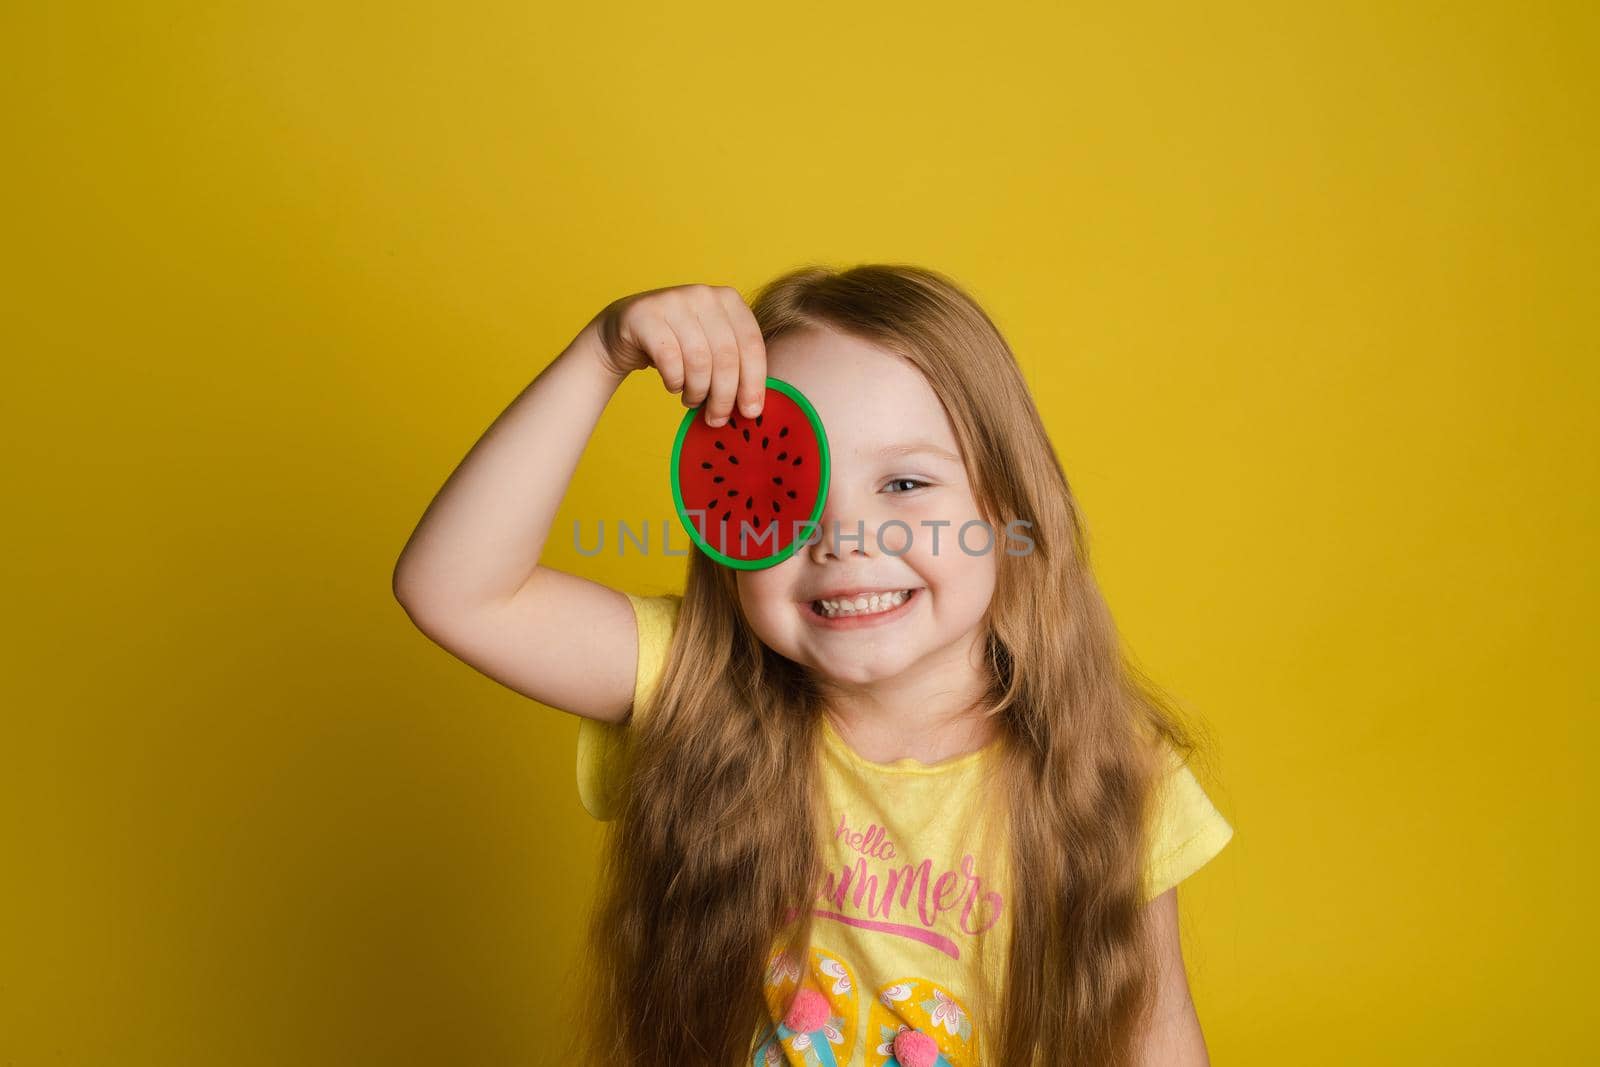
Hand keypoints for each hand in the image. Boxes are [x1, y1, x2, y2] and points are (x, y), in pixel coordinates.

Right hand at [587, 283, 766, 425]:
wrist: (626, 331)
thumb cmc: (678, 345)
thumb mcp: (712, 347)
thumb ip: (736, 365)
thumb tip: (755, 408)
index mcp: (729, 299)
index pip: (751, 345)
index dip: (754, 382)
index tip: (751, 413)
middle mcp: (704, 294)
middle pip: (726, 356)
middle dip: (724, 395)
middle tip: (717, 419)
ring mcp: (673, 301)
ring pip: (699, 360)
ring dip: (697, 390)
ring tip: (692, 400)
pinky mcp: (646, 316)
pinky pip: (670, 359)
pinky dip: (674, 381)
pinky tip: (673, 385)